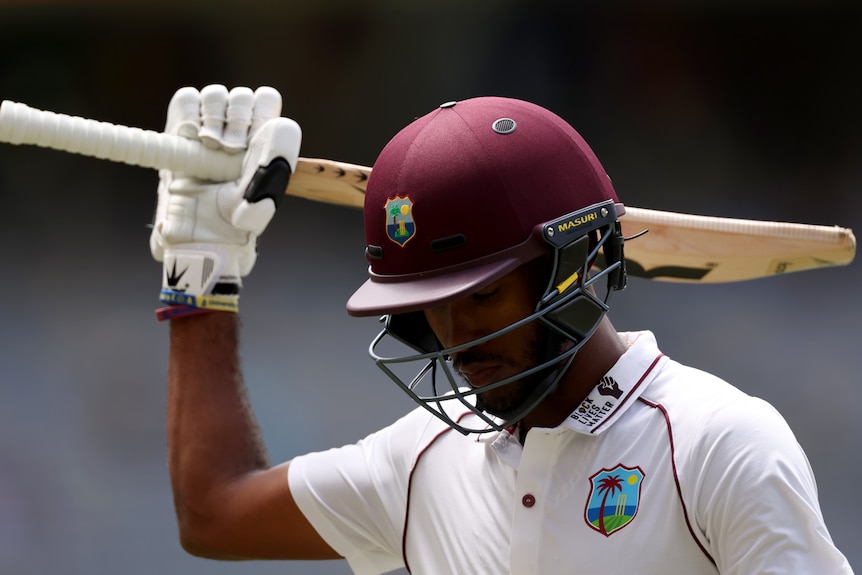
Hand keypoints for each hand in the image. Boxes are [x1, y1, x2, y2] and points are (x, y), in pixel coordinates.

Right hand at [149, 85, 301, 317]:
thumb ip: (275, 164)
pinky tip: (190, 138)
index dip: (258, 112)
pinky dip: (188, 113)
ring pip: (215, 94)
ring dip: (211, 117)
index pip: (266, 99)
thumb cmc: (232, 223)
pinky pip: (186, 98)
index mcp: (263, 141)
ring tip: (209, 148)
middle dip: (234, 119)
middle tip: (225, 150)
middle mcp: (238, 130)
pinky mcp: (180, 126)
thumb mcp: (259, 201)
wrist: (195, 234)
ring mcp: (209, 126)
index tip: (246, 141)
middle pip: (239, 96)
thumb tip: (281, 124)